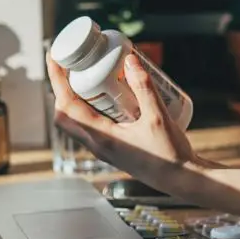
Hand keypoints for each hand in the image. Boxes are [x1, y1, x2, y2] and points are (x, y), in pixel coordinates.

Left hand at [46, 52, 198, 187]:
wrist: (183, 180)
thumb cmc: (171, 155)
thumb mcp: (158, 117)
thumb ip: (145, 88)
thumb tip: (130, 60)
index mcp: (102, 138)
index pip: (67, 106)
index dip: (57, 80)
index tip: (56, 58)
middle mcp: (98, 145)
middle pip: (64, 116)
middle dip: (62, 90)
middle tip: (73, 69)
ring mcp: (104, 150)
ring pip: (76, 123)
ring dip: (76, 100)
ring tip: (91, 80)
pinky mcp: (113, 151)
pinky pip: (91, 128)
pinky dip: (90, 110)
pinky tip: (111, 99)